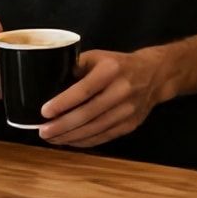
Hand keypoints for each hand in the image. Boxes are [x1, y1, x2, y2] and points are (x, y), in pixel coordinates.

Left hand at [38, 48, 170, 147]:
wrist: (154, 75)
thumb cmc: (118, 64)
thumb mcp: (97, 56)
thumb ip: (76, 66)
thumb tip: (50, 81)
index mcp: (110, 70)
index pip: (84, 90)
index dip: (63, 103)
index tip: (45, 112)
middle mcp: (121, 91)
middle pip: (87, 114)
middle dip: (62, 126)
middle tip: (43, 132)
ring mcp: (127, 111)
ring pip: (95, 129)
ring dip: (70, 137)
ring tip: (51, 138)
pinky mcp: (130, 125)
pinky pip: (104, 136)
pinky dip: (84, 141)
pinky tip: (69, 141)